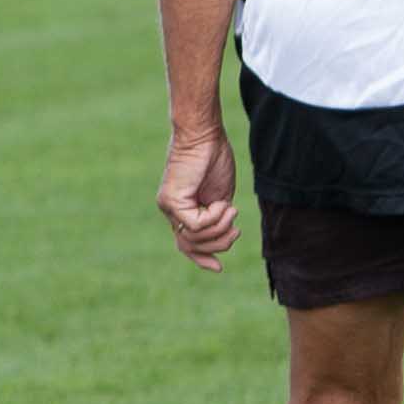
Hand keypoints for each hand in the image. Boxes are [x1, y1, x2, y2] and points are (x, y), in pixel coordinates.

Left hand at [159, 126, 238, 270]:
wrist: (205, 134)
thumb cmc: (214, 158)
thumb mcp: (220, 196)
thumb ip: (217, 219)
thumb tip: (221, 240)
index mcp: (183, 210)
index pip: (186, 244)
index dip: (201, 259)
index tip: (218, 269)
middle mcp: (171, 210)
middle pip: (191, 247)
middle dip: (219, 243)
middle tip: (235, 228)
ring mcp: (168, 206)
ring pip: (195, 239)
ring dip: (220, 229)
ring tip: (230, 210)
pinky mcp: (171, 201)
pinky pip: (196, 225)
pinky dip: (215, 218)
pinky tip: (222, 203)